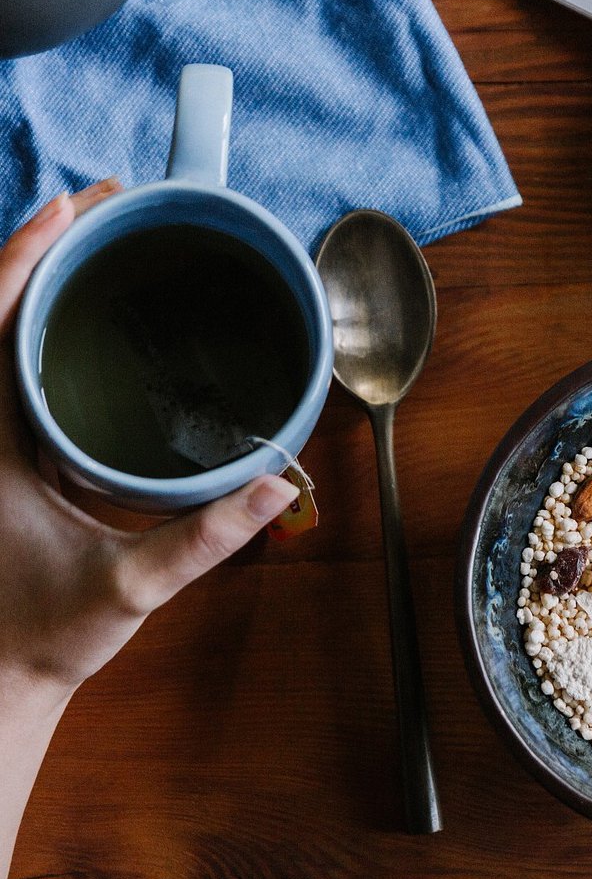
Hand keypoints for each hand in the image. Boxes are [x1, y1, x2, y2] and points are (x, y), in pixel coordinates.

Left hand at [0, 182, 299, 698]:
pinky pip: (14, 362)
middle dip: (41, 245)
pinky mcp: (8, 449)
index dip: (23, 257)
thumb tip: (276, 484)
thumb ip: (204, 537)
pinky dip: (41, 319)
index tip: (71, 207)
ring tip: (95, 235)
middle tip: (103, 203)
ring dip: (39, 276)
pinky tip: (84, 311)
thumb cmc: (46, 633)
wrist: (0, 675)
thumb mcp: (129, 587)